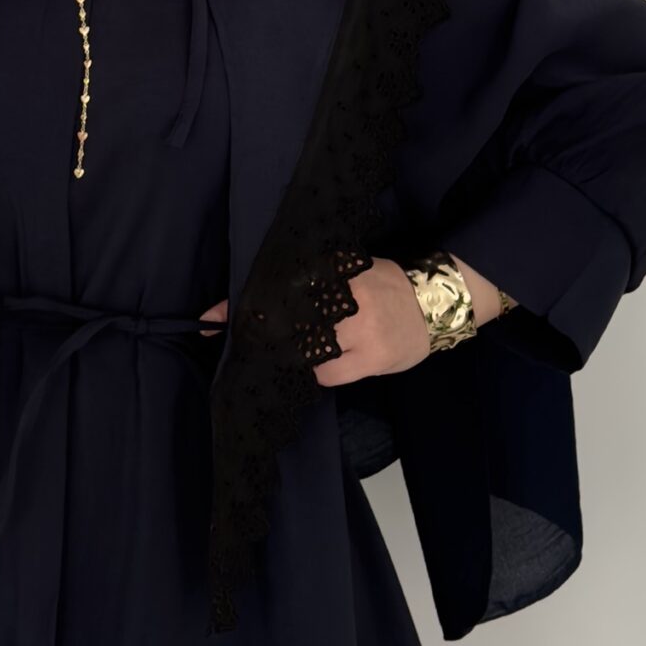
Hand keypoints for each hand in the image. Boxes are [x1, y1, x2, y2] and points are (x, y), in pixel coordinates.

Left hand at [198, 254, 504, 383]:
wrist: (437, 303)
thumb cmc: (388, 285)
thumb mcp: (349, 271)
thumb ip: (307, 281)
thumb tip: (250, 295)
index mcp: (335, 272)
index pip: (277, 287)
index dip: (240, 305)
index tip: (207, 320)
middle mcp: (344, 299)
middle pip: (285, 320)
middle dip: (258, 335)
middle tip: (239, 344)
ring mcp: (359, 330)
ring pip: (305, 350)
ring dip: (287, 357)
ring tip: (277, 359)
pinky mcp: (372, 358)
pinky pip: (327, 374)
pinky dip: (315, 373)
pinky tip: (316, 368)